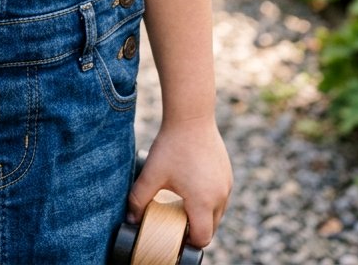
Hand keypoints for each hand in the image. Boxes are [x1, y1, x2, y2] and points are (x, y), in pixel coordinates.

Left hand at [127, 118, 232, 247]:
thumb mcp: (152, 174)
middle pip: (211, 227)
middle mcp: (220, 196)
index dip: (189, 241)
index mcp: (203, 202)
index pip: (202, 238)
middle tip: (176, 220)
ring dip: (204, 214)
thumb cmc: (171, 145)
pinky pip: (221, 196)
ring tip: (183, 204)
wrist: (191, 117)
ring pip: (218, 212)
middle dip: (195, 228)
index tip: (175, 234)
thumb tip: (130, 219)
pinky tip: (193, 188)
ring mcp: (226, 184)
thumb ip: (138, 199)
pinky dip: (209, 199)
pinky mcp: (227, 173)